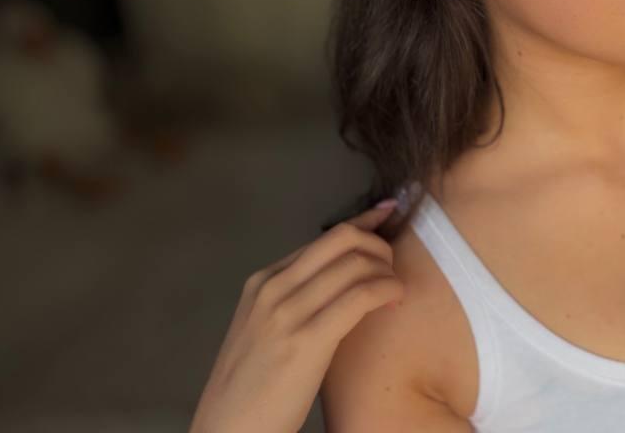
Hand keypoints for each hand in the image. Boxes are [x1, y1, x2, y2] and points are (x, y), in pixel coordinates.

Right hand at [189, 199, 404, 432]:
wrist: (230, 429)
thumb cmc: (256, 386)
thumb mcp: (267, 329)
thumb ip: (298, 299)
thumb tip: (343, 278)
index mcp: (264, 282)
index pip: (326, 238)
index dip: (365, 224)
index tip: (389, 214)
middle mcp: (273, 288)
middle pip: (344, 239)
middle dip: (380, 245)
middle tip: (392, 270)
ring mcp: (287, 312)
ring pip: (357, 263)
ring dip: (388, 271)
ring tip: (394, 293)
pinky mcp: (307, 339)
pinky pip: (361, 295)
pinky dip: (387, 289)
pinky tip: (393, 301)